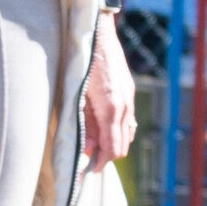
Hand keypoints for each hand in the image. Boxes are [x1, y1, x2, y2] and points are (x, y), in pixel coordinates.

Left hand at [83, 10, 136, 171]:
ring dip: (115, 144)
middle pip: (122, 143)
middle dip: (108, 156)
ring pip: (128, 132)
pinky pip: (129, 119)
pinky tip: (107, 132)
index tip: (90, 171)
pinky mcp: (129, 90)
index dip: (102, 162)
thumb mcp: (77, 96)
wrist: (97, 35)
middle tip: (91, 164)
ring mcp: (129, 97)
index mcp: (111, 107)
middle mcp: (124, 104)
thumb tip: (88, 149)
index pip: (112, 146)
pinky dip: (120, 130)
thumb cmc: (80, 64)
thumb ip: (84, 123)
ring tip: (98, 151)